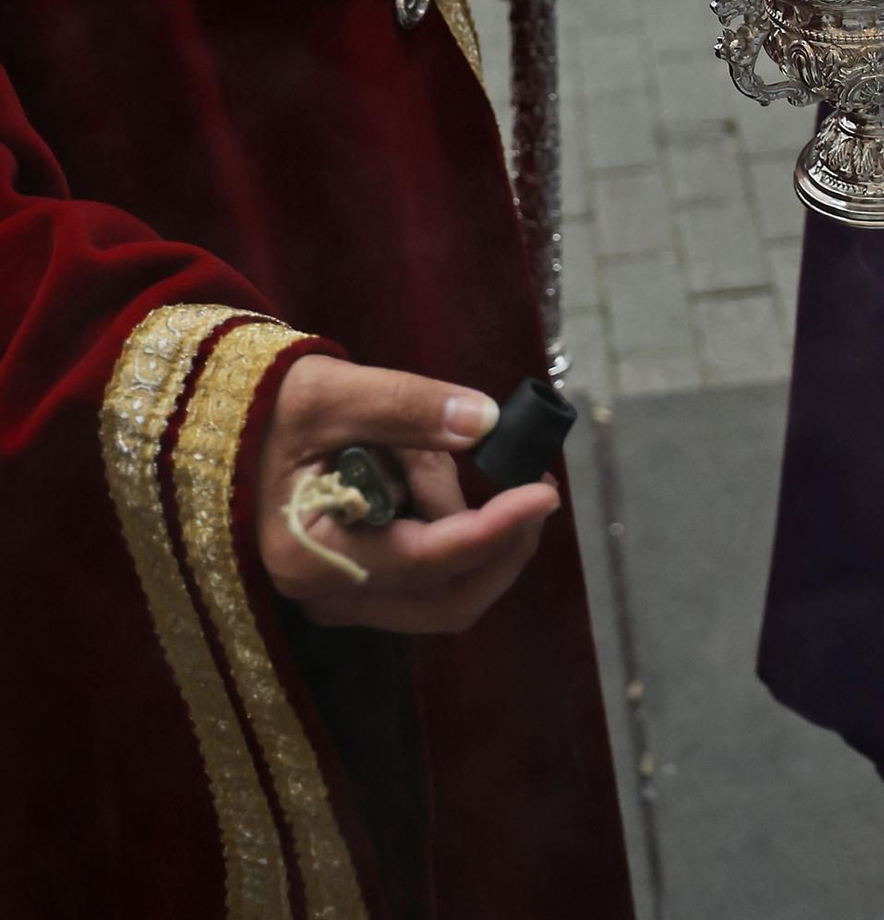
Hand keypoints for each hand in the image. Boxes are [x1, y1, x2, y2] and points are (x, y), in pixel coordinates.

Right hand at [258, 355, 556, 633]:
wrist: (230, 423)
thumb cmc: (271, 405)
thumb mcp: (331, 390)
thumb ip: (408, 406)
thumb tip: (485, 422)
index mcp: (310, 554)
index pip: (426, 559)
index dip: (494, 529)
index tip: (545, 494)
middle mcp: (325, 594)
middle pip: (446, 600)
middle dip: (502, 548)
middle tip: (537, 489)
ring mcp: (341, 597)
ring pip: (442, 592)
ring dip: (470, 529)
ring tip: (434, 449)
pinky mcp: (358, 584)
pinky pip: (427, 576)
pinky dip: (449, 528)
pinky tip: (425, 471)